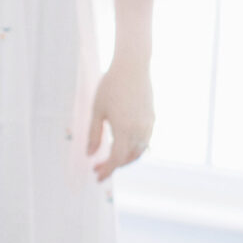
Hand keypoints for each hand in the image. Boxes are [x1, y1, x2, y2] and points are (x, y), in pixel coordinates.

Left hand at [87, 60, 154, 181]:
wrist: (133, 66)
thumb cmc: (111, 86)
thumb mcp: (97, 111)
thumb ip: (94, 135)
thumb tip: (90, 155)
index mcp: (124, 130)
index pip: (115, 159)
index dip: (106, 170)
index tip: (96, 176)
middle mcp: (140, 130)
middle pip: (127, 158)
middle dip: (113, 166)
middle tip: (97, 167)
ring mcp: (148, 125)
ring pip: (138, 152)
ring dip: (124, 159)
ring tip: (109, 159)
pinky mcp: (152, 118)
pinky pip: (144, 141)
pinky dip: (133, 149)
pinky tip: (122, 146)